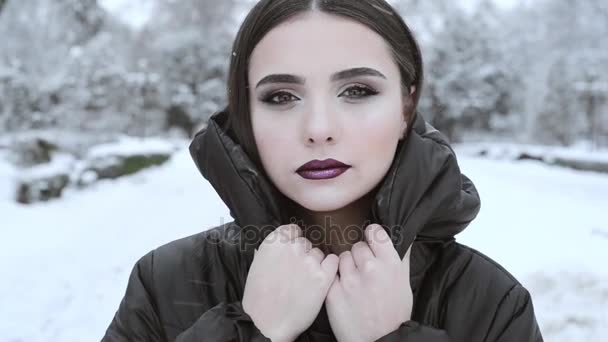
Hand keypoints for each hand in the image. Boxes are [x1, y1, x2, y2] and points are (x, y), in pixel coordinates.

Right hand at [242, 224, 338, 341]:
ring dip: (315, 264)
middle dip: (303, 255)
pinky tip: (321, 280)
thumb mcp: (257, 265)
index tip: (291, 254)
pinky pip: (333, 262)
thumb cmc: (259, 299)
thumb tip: (283, 244)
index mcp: (274, 242)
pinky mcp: (323, 277)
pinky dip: (330, 269)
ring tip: (304, 282)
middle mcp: (292, 247)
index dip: (293, 242)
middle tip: (296, 273)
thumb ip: (272, 251)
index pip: (293, 230)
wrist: (267, 324)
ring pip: (319, 254)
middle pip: (306, 243)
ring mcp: (309, 261)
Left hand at [325, 224, 412, 341]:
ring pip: (341, 258)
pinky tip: (344, 292)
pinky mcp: (333, 291)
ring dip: (346, 268)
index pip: (375, 232)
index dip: (372, 236)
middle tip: (364, 273)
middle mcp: (369, 268)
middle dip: (359, 257)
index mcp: (390, 263)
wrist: (379, 341)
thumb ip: (402, 257)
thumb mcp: (405, 283)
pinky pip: (331, 274)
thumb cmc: (394, 313)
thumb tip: (405, 235)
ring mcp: (349, 279)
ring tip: (354, 283)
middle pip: (357, 246)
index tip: (371, 242)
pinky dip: (336, 281)